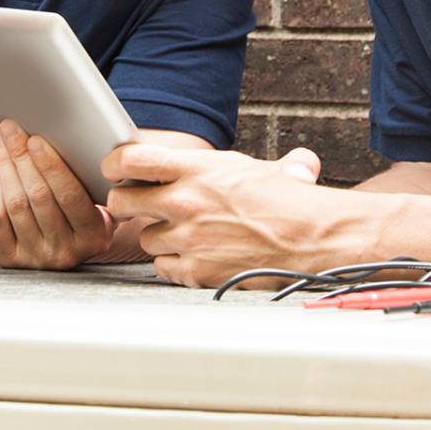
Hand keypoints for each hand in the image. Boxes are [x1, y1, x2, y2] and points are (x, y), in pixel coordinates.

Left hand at [0, 120, 114, 269]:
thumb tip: (77, 135)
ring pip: (16, 205)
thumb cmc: (89, 214)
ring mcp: (37, 258)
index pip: (70, 195)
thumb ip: (97, 178)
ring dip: (6, 167)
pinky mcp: (11, 260)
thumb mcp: (103, 202)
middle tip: (10, 130)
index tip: (36, 139)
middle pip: (38, 196)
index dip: (51, 166)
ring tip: (2, 143)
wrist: (73, 252)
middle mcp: (65, 252)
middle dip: (21, 157)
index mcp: (94, 236)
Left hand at [103, 143, 348, 287]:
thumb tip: (298, 163)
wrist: (315, 241)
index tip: (116, 170)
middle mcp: (185, 201)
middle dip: (128, 204)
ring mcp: (187, 238)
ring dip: (159, 237)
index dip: (115, 164)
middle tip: (143, 206)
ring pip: (144, 238)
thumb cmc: (296, 205)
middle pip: (122, 201)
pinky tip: (196, 257)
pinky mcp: (195, 271)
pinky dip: (174, 264)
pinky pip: (163, 268)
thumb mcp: (273, 169)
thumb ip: (262, 165)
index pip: (130, 158)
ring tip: (186, 234)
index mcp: (198, 168)